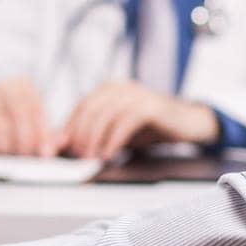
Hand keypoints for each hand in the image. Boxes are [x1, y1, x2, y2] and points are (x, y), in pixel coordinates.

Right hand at [0, 79, 55, 155]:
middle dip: (25, 140)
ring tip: (6, 153)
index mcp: (24, 87)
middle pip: (21, 115)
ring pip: (2, 126)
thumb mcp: (24, 120)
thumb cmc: (3, 118)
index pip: (38, 109)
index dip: (43, 133)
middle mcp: (6, 87)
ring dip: (6, 146)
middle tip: (24, 156)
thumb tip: (49, 151)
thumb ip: (41, 134)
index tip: (45, 153)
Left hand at [56, 80, 219, 160]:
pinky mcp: (151, 106)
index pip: (82, 107)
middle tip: (76, 156)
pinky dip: (114, 139)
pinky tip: (108, 154)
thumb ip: (92, 135)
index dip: (68, 128)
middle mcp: (121, 87)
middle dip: (79, 134)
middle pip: (90, 109)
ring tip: (89, 158)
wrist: (187, 122)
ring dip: (94, 138)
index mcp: (109, 89)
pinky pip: (126, 122)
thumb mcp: (116, 130)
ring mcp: (137, 94)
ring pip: (106, 114)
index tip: (58, 149)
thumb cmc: (149, 127)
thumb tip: (60, 145)